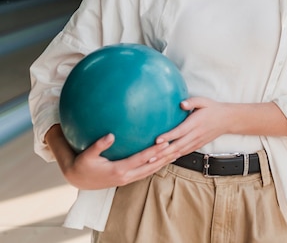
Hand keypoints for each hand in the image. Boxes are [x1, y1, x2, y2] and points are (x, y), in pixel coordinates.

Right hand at [47, 126, 178, 189]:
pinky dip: (155, 165)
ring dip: (163, 162)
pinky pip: (145, 172)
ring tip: (176, 153)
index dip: (154, 151)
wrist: (78, 179)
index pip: (141, 159)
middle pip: (151, 166)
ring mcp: (127, 179)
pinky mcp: (127, 179)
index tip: (165, 143)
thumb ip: (99, 145)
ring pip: (150, 171)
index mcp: (118, 170)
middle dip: (165, 157)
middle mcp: (126, 176)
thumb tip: (110, 135)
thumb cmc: (82, 165)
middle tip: (178, 147)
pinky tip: (162, 158)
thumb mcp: (87, 155)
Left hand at [154, 97, 228, 160]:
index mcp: (196, 123)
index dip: (168, 136)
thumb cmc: (213, 108)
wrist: (227, 119)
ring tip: (154, 161)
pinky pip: (185, 152)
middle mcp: (196, 134)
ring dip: (167, 157)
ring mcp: (197, 141)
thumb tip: (181, 104)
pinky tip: (165, 160)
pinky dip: (175, 157)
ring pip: (180, 151)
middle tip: (150, 157)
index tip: (157, 140)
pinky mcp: (198, 145)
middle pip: (178, 145)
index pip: (180, 131)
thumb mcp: (204, 101)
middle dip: (163, 152)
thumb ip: (192, 101)